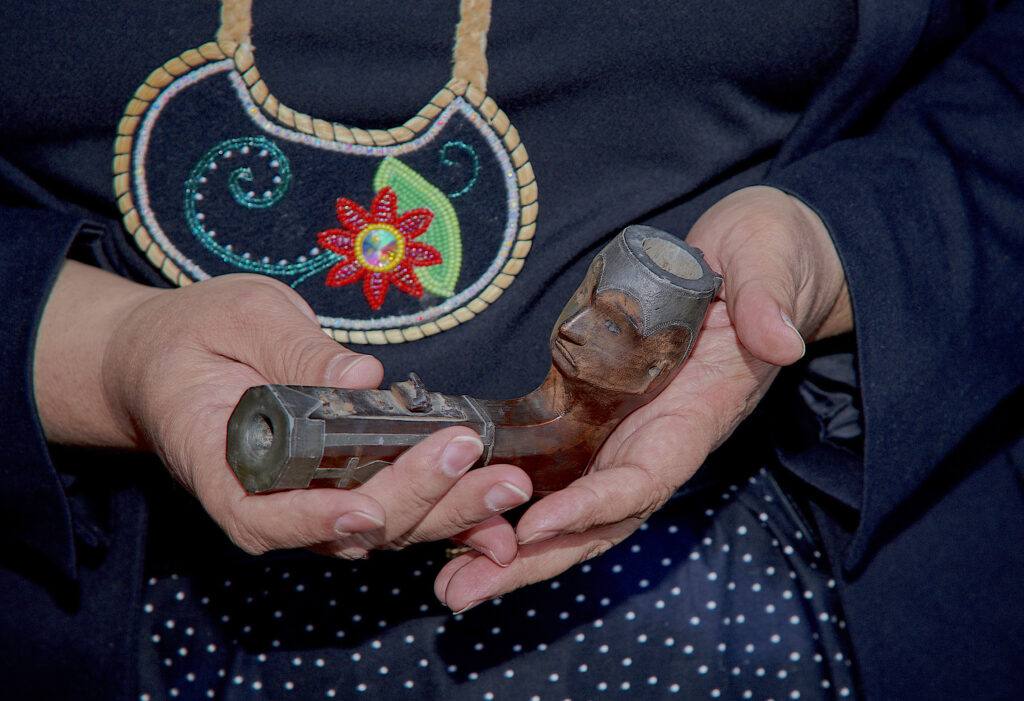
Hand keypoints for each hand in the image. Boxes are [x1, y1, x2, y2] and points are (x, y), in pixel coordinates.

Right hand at [33, 263, 530, 562]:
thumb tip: (363, 378)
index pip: (260, 516)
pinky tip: (496, 500)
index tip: (364, 510)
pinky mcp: (343, 490)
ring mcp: (309, 502)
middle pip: (344, 528)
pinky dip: (448, 511)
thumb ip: (293, 350)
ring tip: (507, 487)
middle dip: (414, 498)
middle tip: (469, 455)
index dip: (312, 521)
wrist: (174, 361)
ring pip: (381, 529)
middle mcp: (267, 500)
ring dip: (447, 513)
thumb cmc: (196, 334)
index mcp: (222, 461)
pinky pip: (396, 510)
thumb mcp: (239, 318)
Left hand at [435, 185, 851, 610]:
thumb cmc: (767, 257)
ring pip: (573, 505)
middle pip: (599, 519)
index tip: (538, 525)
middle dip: (536, 560)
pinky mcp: (604, 413)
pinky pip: (561, 468)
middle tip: (462, 590)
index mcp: (698, 414)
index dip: (595, 506)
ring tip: (450, 577)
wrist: (753, 256)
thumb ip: (769, 303)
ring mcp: (629, 431)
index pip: (646, 476)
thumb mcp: (771, 265)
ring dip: (514, 547)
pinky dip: (517, 500)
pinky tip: (466, 518)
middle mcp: (660, 437)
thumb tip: (779, 341)